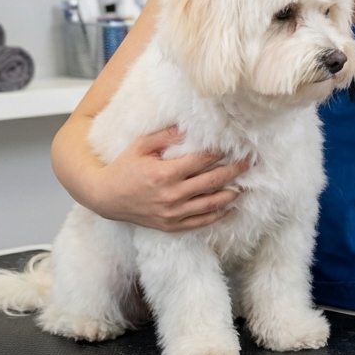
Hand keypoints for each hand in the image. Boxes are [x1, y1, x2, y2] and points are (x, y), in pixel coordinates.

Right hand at [88, 126, 250, 231]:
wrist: (105, 198)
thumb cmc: (123, 168)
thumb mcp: (140, 146)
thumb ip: (165, 136)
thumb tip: (189, 128)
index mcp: (165, 174)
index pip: (201, 160)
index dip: (220, 152)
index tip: (234, 144)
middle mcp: (172, 195)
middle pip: (213, 181)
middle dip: (234, 170)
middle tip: (249, 162)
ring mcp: (173, 213)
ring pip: (211, 204)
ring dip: (232, 194)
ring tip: (245, 184)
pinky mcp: (172, 226)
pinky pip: (201, 222)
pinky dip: (218, 214)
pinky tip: (230, 206)